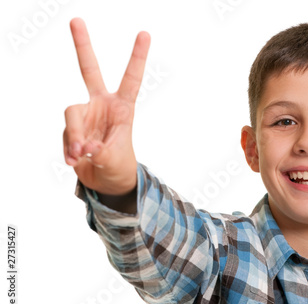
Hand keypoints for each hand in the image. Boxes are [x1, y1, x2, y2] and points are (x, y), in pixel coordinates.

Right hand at [63, 18, 150, 194]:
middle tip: (75, 19)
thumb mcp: (115, 160)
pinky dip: (69, 149)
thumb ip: (101, 152)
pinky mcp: (71, 127)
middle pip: (89, 70)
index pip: (131, 79)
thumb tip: (85, 146)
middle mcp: (101, 105)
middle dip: (83, 45)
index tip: (145, 33)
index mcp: (122, 107)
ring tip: (82, 155)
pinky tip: (76, 160)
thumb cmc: (119, 166)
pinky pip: (65, 134)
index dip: (137, 57)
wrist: (106, 181)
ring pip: (71, 115)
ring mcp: (84, 114)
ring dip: (75, 137)